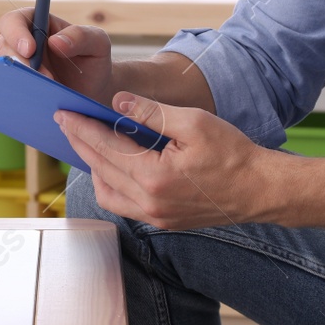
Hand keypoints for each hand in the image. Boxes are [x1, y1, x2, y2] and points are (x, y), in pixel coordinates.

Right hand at [0, 8, 114, 103]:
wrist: (94, 89)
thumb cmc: (94, 59)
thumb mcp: (97, 43)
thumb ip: (81, 36)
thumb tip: (55, 42)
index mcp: (37, 23)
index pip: (14, 20)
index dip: (16, 33)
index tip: (30, 49)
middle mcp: (22, 42)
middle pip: (4, 47)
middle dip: (20, 62)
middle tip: (43, 76)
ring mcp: (19, 66)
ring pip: (5, 70)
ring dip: (23, 80)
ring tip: (48, 88)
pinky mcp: (19, 86)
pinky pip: (10, 89)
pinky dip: (21, 95)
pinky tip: (39, 101)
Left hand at [57, 92, 280, 229]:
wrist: (261, 190)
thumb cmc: (233, 154)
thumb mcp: (194, 123)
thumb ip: (152, 113)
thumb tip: (117, 103)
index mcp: (154, 176)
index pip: (104, 148)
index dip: (81, 128)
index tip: (63, 113)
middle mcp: (149, 202)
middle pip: (100, 169)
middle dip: (80, 143)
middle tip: (66, 123)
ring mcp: (155, 216)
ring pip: (107, 192)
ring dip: (93, 167)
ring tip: (87, 142)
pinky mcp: (162, 221)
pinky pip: (123, 205)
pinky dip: (110, 184)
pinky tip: (112, 167)